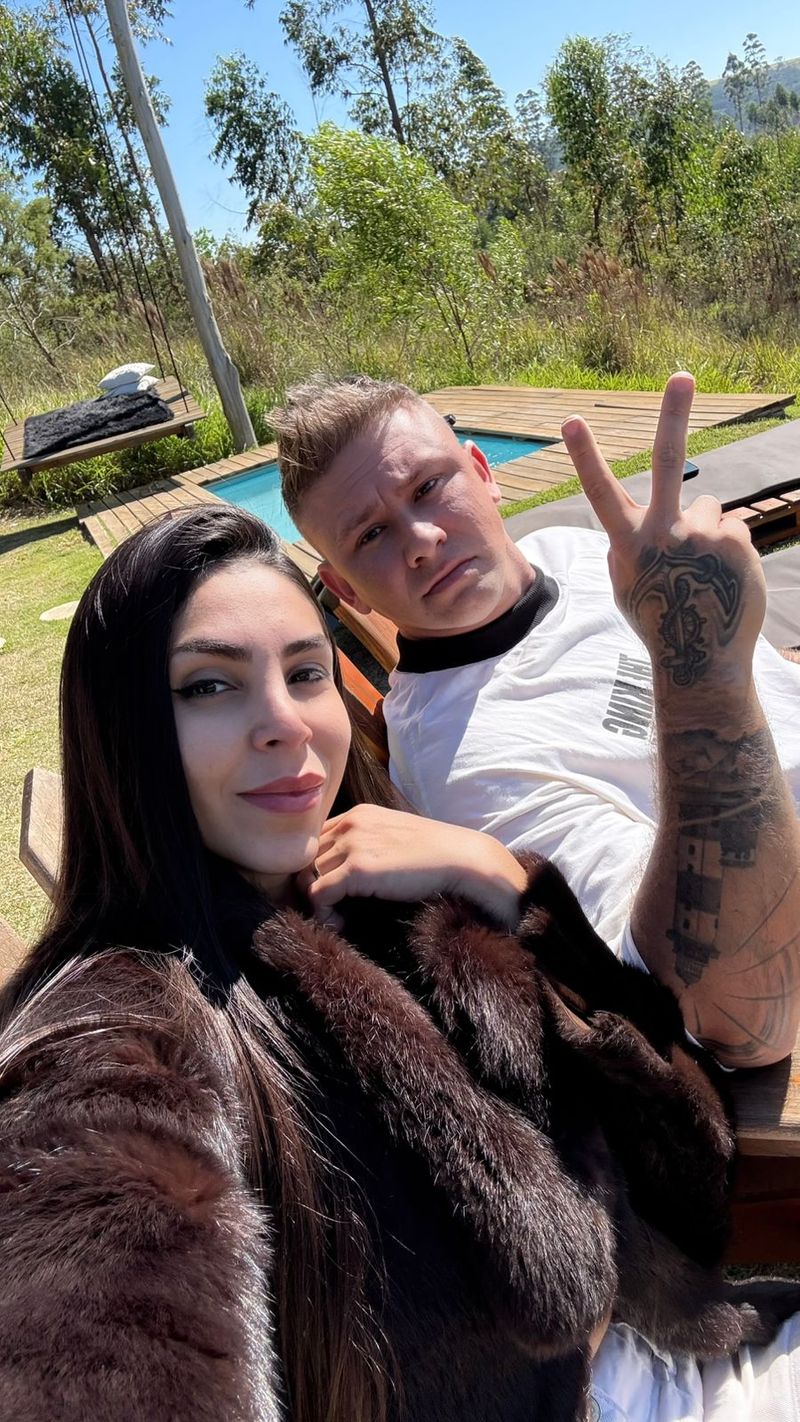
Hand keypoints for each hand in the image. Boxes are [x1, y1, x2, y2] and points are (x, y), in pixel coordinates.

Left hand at [297, 804, 527, 927]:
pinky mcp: (357, 869)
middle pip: (306, 859)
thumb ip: (366, 846)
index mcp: (357, 815)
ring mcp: (352, 844)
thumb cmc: (434, 855)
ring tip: (339, 918)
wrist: (462, 860)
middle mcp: (350, 824)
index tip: (327, 892)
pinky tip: (341, 923)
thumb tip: (344, 877)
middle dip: (311, 886)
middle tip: (329, 910)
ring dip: (318, 902)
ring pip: (308, 877)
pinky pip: (318, 895)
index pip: (314, 841)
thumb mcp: (392, 840)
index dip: (314, 868)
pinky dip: (323, 913)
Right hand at [561, 373, 765, 709]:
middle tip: (681, 376)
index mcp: (629, 544)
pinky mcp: (736, 542)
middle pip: (668, 462)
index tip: (572, 420)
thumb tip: (672, 509)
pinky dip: (730, 550)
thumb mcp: (630, 580)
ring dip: (707, 530)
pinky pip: (733, 530)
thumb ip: (638, 541)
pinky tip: (722, 580)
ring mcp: (703, 536)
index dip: (586, 455)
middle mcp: (665, 532)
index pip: (601, 493)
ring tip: (703, 570)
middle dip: (672, 414)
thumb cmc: (656, 618)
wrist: (699, 657)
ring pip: (708, 508)